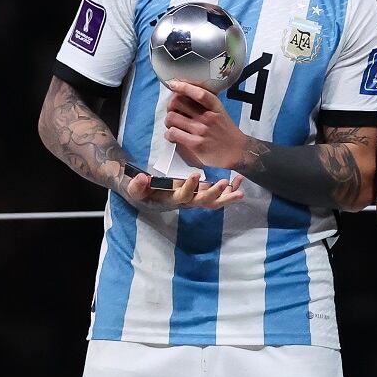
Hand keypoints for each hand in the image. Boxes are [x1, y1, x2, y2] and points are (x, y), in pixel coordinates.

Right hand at [121, 168, 244, 209]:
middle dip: (214, 193)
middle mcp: (187, 202)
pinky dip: (231, 189)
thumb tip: (143, 178)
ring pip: (214, 202)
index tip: (195, 174)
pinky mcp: (202, 193)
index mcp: (172, 199)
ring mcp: (196, 198)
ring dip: (228, 196)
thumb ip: (137, 185)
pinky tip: (239, 179)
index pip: (183, 196)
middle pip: (203, 202)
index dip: (189, 187)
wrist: (147, 194)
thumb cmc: (142, 191)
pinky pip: (219, 194)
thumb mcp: (135, 189)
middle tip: (224, 182)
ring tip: (240, 190)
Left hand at [162, 80, 249, 169]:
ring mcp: (201, 131)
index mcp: (215, 108)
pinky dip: (169, 134)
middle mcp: (208, 117)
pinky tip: (173, 136)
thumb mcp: (221, 113)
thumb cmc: (226, 133)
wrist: (238, 153)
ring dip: (169, 121)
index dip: (183, 87)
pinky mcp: (195, 144)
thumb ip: (206, 106)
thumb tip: (185, 98)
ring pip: (171, 118)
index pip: (199, 93)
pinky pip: (172, 133)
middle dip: (171, 106)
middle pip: (178, 102)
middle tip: (173, 111)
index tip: (173, 84)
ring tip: (173, 125)